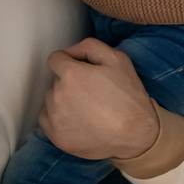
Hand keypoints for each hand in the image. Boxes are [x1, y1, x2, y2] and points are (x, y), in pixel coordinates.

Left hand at [38, 38, 158, 160]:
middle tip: (90, 92)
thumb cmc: (128, 96)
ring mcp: (55, 118)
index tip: (81, 71)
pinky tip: (77, 120)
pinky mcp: (57, 137)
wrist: (136, 135)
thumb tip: (70, 52)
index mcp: (70, 74)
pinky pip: (47, 120)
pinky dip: (58, 118)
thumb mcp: (117, 59)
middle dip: (68, 82)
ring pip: (50, 100)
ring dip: (63, 100)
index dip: (69, 62)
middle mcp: (57, 95)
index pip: (55, 59)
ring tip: (86, 108)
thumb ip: (88, 46)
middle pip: (55, 81)